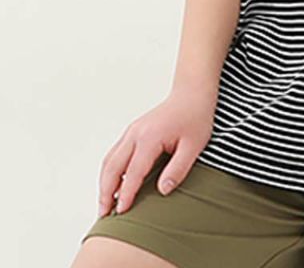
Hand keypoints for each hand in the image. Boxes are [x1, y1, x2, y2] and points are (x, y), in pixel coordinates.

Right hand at [97, 85, 216, 217]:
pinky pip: (115, 153)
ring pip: (110, 160)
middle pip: (113, 167)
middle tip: (104, 214)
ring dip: (104, 182)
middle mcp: (136, 133)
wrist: (192, 93)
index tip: (121, 212)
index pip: (133, 172)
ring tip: (104, 204)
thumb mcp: (194, 145)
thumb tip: (162, 190)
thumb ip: (178, 169)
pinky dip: (109, 171)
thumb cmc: (196, 117)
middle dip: (106, 192)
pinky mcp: (133, 131)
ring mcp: (132, 130)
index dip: (126, 194)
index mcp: (150, 137)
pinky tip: (113, 184)